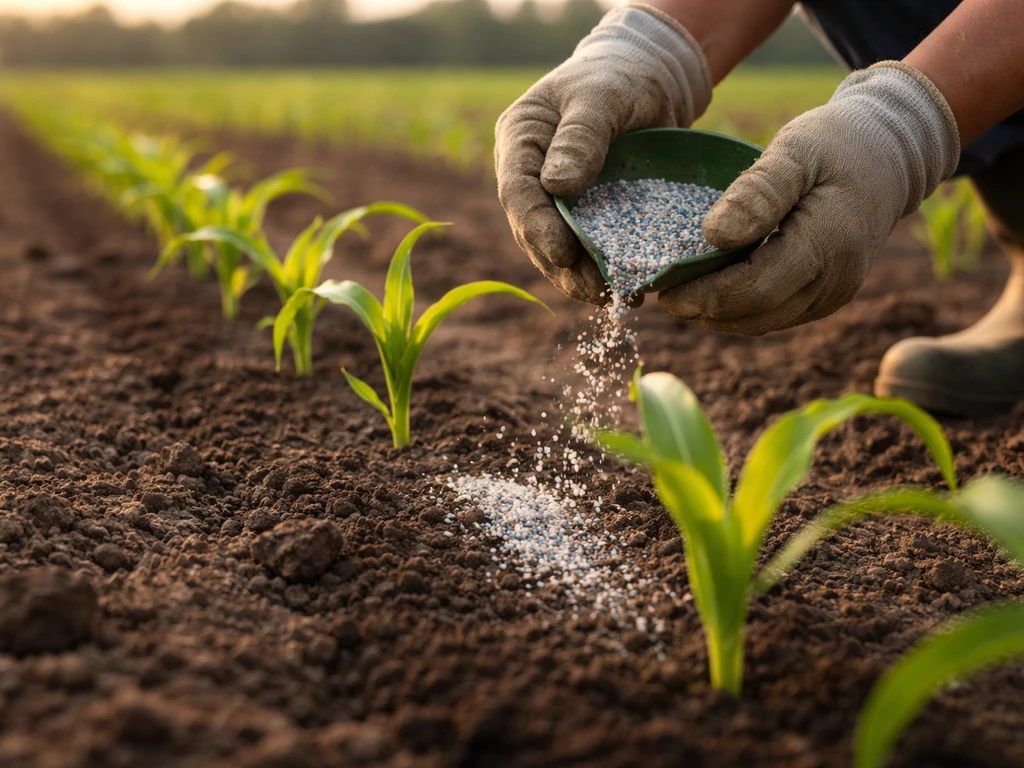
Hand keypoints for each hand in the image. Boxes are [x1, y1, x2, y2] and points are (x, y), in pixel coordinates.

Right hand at [495, 3, 710, 304]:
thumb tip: (557, 187)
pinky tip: (626, 289)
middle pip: (532, 229)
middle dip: (561, 264)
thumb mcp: (604, 97)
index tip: (564, 254)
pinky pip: (584, 248)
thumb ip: (581, 137)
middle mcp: (529, 173)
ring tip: (613, 298)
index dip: (537, 227)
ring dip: (580, 277)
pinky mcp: (583, 213)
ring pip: (556, 247)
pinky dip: (602, 271)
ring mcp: (553, 197)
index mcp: (520, 139)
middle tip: (596, 290)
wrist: (650, 79)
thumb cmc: (621, 77)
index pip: (517, 191)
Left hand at [660, 62, 959, 334]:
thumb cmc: (838, 142)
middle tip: (660, 294)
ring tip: (678, 294)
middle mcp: (834, 280)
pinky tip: (710, 290)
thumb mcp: (796, 148)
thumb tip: (712, 235)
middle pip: (755, 315)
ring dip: (717, 315)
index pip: (754, 289)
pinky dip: (739, 309)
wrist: (890, 156)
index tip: (663, 288)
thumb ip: (758, 192)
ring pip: (763, 322)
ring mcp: (833, 294)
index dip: (704, 296)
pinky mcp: (826, 297)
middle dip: (703, 311)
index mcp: (827, 243)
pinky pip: (775, 314)